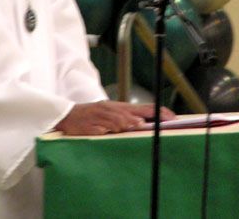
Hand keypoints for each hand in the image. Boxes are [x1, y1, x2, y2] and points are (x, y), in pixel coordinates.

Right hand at [55, 101, 175, 135]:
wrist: (67, 116)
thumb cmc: (91, 117)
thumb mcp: (109, 115)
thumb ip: (125, 120)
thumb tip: (142, 125)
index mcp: (118, 107)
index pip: (142, 108)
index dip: (157, 111)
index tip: (171, 116)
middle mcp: (111, 109)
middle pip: (132, 111)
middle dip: (147, 116)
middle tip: (160, 121)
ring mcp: (101, 116)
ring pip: (117, 118)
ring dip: (128, 122)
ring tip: (137, 125)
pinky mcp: (91, 125)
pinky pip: (102, 126)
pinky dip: (110, 128)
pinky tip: (116, 130)